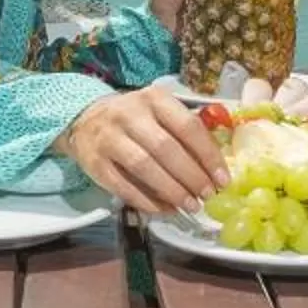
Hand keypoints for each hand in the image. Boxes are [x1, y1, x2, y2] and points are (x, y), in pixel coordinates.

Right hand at [57, 87, 232, 216]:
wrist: (85, 118)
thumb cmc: (135, 119)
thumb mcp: (160, 112)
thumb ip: (185, 133)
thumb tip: (215, 169)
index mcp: (154, 98)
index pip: (187, 126)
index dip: (208, 155)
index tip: (223, 179)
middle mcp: (129, 114)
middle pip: (166, 148)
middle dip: (191, 176)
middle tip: (207, 195)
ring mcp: (109, 138)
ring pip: (144, 167)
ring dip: (171, 191)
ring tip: (190, 205)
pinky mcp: (95, 163)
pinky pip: (123, 186)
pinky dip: (147, 201)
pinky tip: (164, 209)